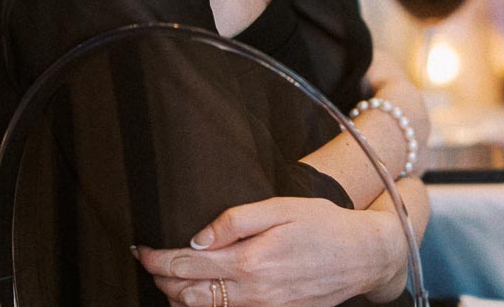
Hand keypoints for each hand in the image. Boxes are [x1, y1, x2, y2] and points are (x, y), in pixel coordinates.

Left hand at [136, 197, 405, 306]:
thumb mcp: (282, 207)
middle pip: (187, 294)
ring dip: (179, 296)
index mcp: (250, 261)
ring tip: (169, 276)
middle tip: (149, 260)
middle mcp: (252, 293)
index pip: (187, 264)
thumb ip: (237, 219)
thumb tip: (198, 236)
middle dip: (161, 278)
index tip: (141, 247)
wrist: (362, 257)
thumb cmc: (323, 225)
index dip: (157, 258)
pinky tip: (201, 293)